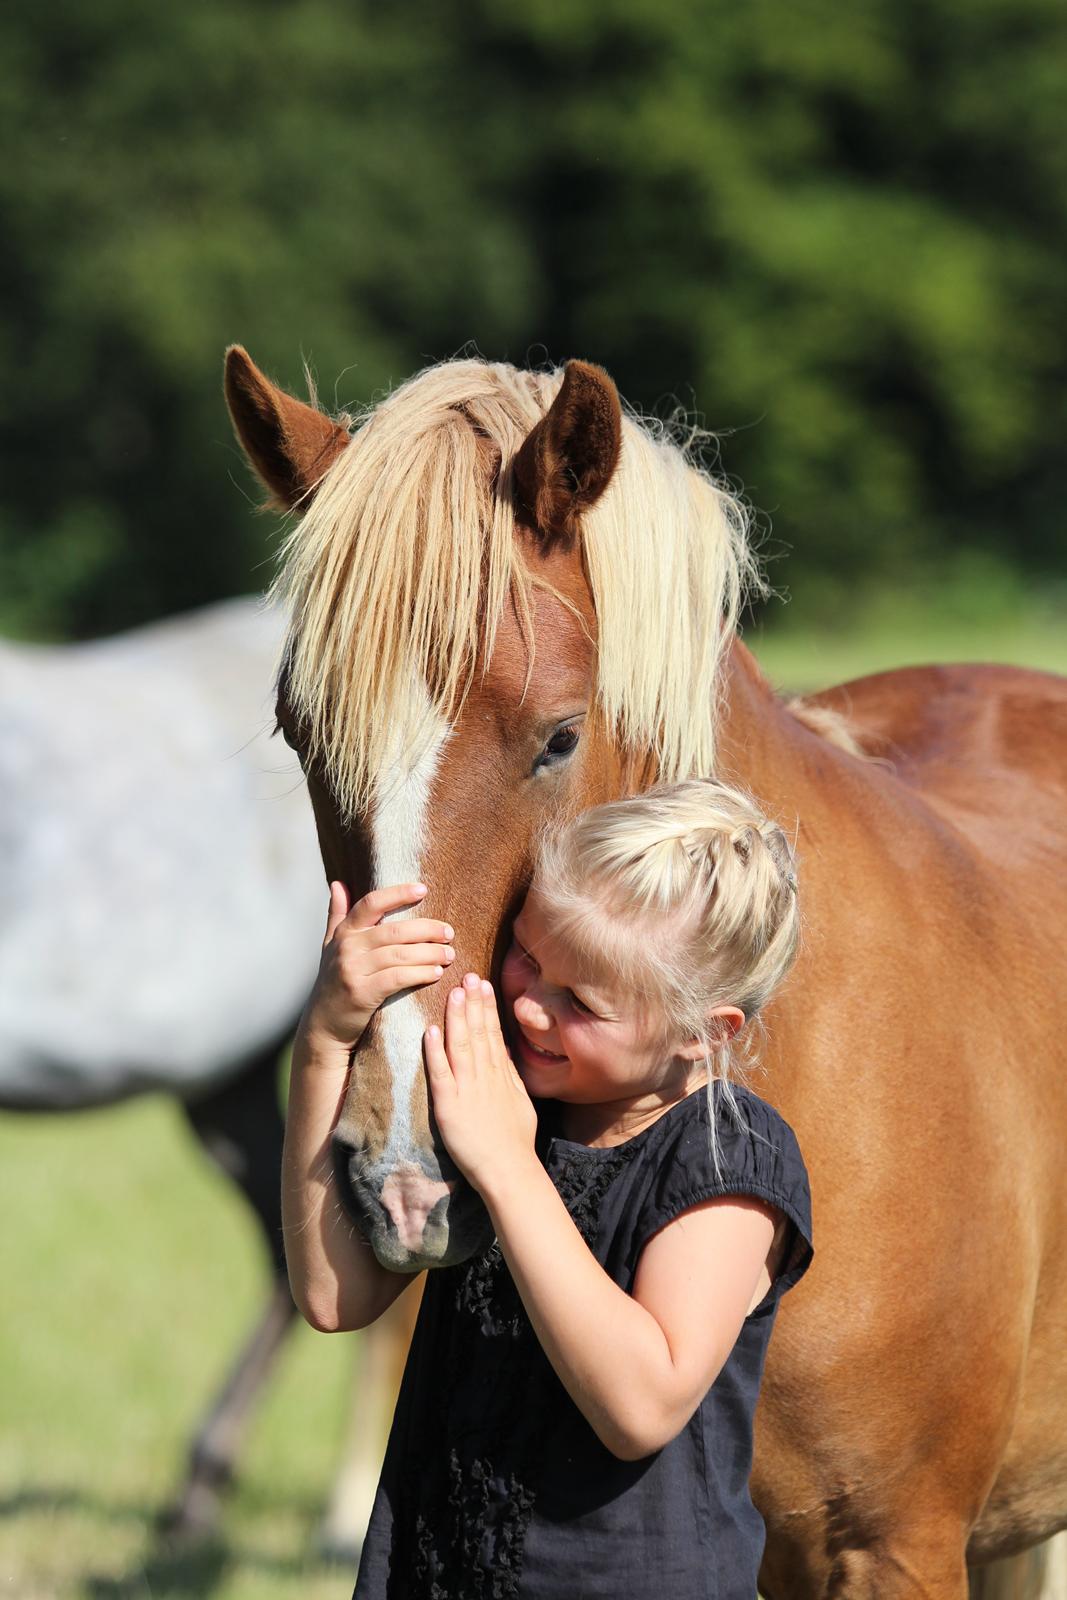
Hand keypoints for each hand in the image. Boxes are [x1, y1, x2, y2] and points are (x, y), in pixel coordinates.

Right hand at [301, 881, 454, 1051]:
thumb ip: (337, 915)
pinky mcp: (361, 993)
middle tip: (449, 933)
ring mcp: (352, 970)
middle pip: (394, 931)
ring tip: (449, 954)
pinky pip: (397, 978)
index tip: (423, 889)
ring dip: (429, 954)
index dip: (398, 894)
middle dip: (426, 930)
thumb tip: (338, 883)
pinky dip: (419, 974)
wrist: (323, 1025)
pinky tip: (436, 973)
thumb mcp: (330, 946)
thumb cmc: (334, 982)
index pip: (371, 903)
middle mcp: (347, 947)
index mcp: (344, 932)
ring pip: (399, 955)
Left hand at [424, 972, 537, 1192]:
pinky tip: (430, 1031)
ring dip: (457, 1017)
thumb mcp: (521, 1101)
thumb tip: (503, 1051)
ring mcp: (468, 1090)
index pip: (492, 1033)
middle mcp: (485, 1077)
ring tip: (453, 991)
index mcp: (501, 1076)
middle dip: (473, 1002)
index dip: (487, 1007)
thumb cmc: (516, 1142)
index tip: (483, 984)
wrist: (509, 1171)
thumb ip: (510, 1075)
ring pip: (462, 1046)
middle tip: (468, 975)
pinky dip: (435, 1051)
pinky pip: (441, 1074)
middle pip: (479, 1032)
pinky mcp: (449, 1106)